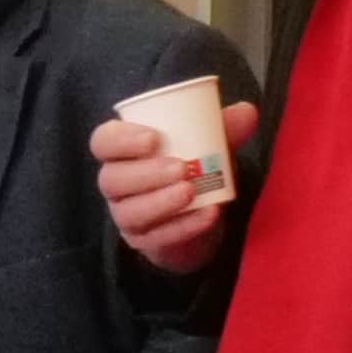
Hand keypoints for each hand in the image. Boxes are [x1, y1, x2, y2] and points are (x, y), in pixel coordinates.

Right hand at [91, 102, 254, 276]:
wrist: (201, 213)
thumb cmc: (195, 166)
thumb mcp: (210, 145)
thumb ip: (225, 129)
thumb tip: (247, 111)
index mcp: (122, 151)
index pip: (103, 142)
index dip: (121, 140)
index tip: (153, 138)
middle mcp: (115, 183)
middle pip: (112, 179)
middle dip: (145, 174)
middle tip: (181, 167)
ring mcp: (126, 215)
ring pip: (129, 212)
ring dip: (160, 201)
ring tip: (191, 191)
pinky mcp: (142, 241)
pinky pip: (156, 237)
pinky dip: (183, 226)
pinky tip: (208, 214)